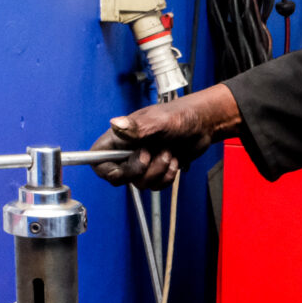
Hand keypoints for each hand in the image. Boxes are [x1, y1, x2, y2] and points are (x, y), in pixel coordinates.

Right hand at [92, 85, 242, 189]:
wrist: (203, 124)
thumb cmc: (181, 115)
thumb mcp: (159, 121)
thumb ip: (137, 128)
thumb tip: (115, 124)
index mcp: (120, 137)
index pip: (98, 161)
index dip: (107, 170)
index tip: (123, 168)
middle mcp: (128, 151)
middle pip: (120, 178)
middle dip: (141, 170)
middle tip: (152, 153)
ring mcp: (143, 163)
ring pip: (141, 184)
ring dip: (159, 171)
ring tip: (168, 152)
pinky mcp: (156, 171)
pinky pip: (156, 186)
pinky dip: (167, 177)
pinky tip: (174, 160)